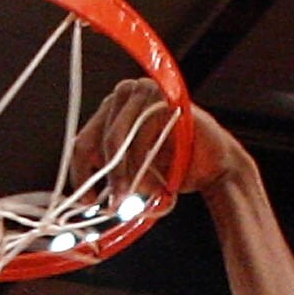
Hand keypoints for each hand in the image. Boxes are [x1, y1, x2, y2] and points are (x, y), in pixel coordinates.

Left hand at [69, 78, 248, 210]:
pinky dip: (144, 165)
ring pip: (115, 141)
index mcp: (111, 110)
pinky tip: (159, 179)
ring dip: (126, 175)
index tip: (88, 202)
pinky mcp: (163, 98)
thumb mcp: (132, 172)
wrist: (213, 166)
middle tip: (117, 204)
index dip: (80, 175)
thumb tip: (87, 197)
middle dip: (108, 179)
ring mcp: (144, 90)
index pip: (82, 142)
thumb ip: (110, 175)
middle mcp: (124, 93)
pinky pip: (139, 139)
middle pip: (96, 142)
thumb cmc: (172, 168)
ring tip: (144, 191)